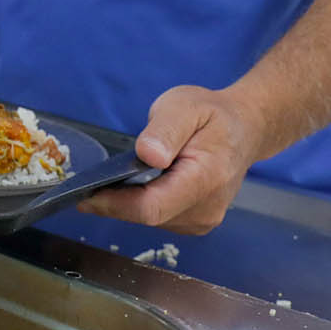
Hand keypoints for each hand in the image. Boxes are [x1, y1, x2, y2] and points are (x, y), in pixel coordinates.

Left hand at [76, 84, 263, 234]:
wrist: (245, 129)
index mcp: (206, 179)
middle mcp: (206, 209)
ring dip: (128, 203)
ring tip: (114, 179)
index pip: (152, 206)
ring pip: (150, 220)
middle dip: (115, 202)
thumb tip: (147, 154)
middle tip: (90, 182)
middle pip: (147, 216)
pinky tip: (136, 185)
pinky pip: (159, 218)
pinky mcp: (196, 223)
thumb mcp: (185, 106)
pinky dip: (141, 204)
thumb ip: (166, 129)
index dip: (115, 205)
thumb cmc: (213, 115)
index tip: (86, 195)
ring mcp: (203, 220)